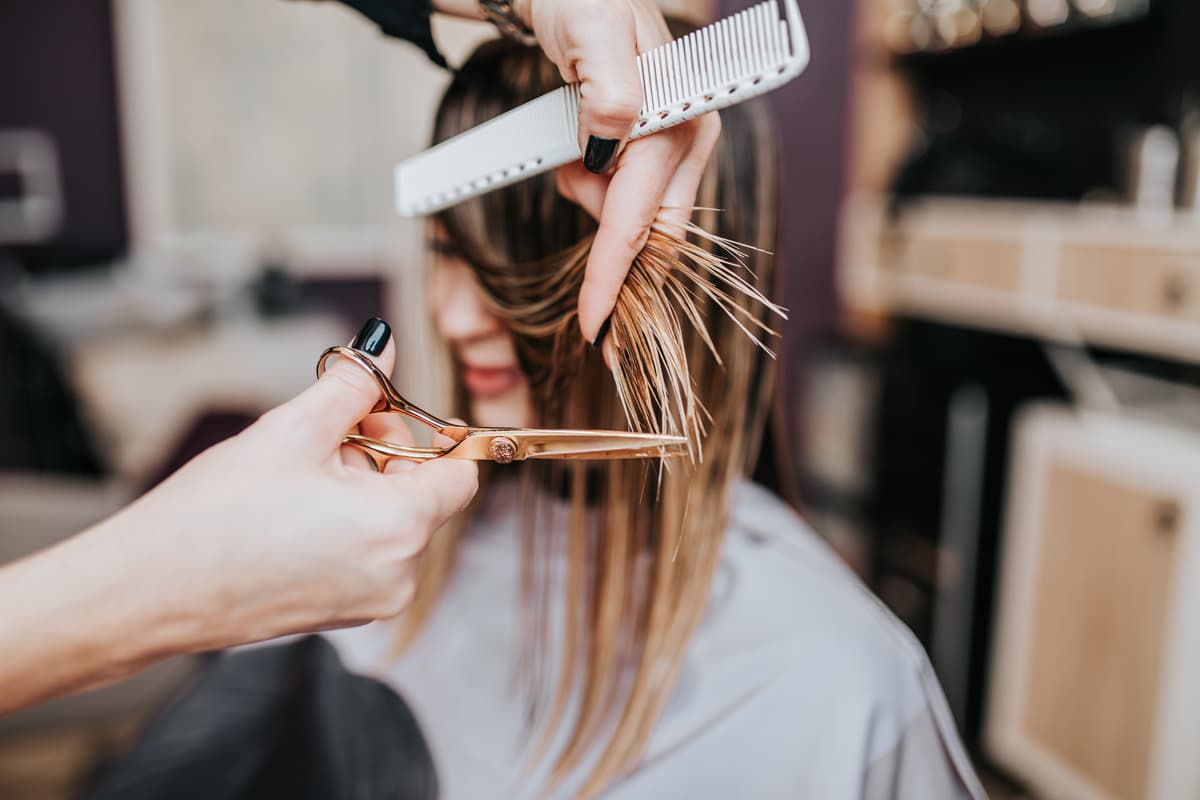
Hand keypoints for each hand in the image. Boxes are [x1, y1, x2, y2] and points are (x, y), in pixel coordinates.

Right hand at [111, 320, 477, 648]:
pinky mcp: (343, 613)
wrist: (146, 592)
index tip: (395, 414)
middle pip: (424, 495)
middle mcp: (398, 575)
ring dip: (363, 485)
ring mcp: (371, 601)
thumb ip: (353, 384)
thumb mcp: (293, 430)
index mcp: (400, 529)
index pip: (460, 476)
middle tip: (330, 428)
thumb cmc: (215, 517)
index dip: (434, 435)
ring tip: (300, 471)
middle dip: (384, 452)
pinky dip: (349, 520)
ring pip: (394, 522)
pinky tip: (295, 508)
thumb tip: (385, 347)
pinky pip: (369, 552)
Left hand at [519, 0, 722, 344]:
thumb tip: (613, 138)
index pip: (640, 221)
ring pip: (632, 220)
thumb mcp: (592, 32)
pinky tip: (579, 160)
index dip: (614, 279)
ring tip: (568, 155)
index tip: (594, 328)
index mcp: (678, 123)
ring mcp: (671, 148)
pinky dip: (594, 195)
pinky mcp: (650, 150)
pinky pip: (625, 200)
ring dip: (590, 205)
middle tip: (588, 303)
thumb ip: (611, 90)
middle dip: (612, 263)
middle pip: (650, 237)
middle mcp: (685, 141)